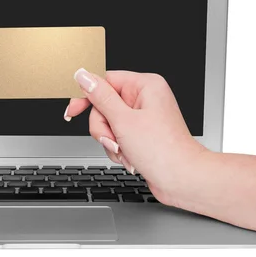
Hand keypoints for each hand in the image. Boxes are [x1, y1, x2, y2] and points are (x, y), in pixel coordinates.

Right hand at [66, 68, 207, 203]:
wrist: (182, 180)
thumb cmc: (163, 151)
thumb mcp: (123, 121)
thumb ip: (100, 97)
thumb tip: (83, 76)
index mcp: (145, 85)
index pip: (105, 81)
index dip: (88, 97)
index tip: (73, 111)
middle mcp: (145, 98)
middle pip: (104, 106)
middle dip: (104, 128)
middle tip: (113, 139)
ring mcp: (143, 117)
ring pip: (108, 124)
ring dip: (112, 142)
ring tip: (125, 152)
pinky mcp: (141, 134)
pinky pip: (117, 136)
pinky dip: (119, 150)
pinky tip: (130, 158)